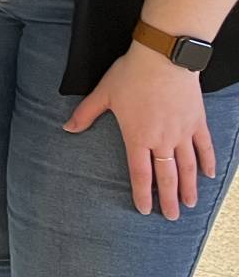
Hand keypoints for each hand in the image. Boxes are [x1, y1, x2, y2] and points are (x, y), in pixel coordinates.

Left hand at [66, 45, 215, 219]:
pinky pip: (205, 147)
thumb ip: (86, 114)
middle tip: (172, 217)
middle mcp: (162, 140)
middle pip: (167, 176)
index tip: (145, 210)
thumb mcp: (104, 93)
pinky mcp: (197, 122)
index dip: (142, 193)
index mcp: (138, 137)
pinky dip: (208, 162)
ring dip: (189, 187)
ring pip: (188, 167)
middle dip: (168, 199)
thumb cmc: (131, 75)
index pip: (140, 173)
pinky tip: (208, 175)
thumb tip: (67, 128)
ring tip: (190, 203)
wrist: (163, 59)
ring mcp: (182, 132)